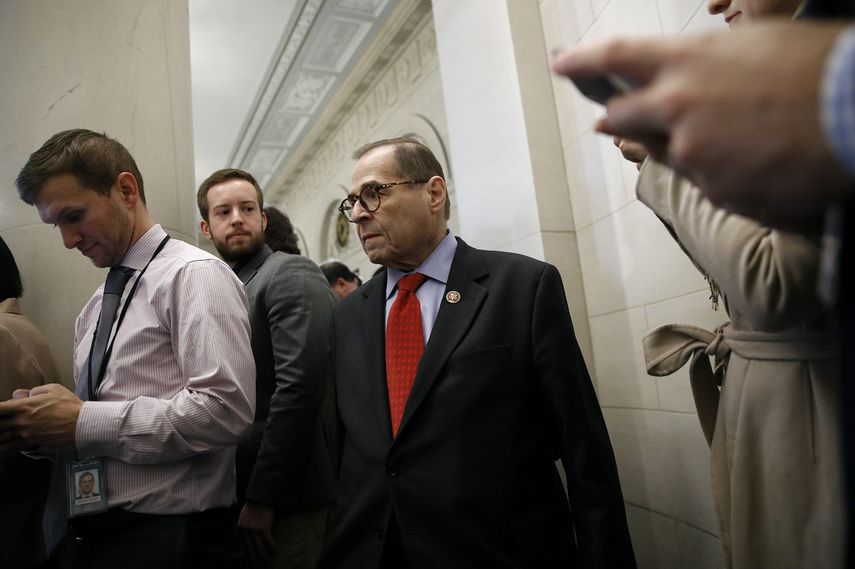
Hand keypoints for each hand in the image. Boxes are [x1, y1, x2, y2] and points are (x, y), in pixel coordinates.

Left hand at [0, 384, 81, 449]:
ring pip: (1, 437)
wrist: (81, 423)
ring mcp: (25, 434)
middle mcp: (21, 421)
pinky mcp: (31, 443)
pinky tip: (4, 444)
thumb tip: (26, 395)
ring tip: (4, 430)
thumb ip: (35, 390)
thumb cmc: (69, 404)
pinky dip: (4, 446)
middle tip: (2, 420)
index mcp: (24, 406)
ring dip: (0, 434)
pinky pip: (10, 447)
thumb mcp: (53, 388)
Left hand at [238, 501, 275, 566]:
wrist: (261, 496)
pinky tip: (274, 551)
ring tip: (267, 562)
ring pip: (258, 547)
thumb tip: (249, 538)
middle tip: (257, 566)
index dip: (246, 555)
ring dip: (263, 556)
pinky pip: (268, 541)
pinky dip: (271, 547)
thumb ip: (245, 527)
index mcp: (240, 528)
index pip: (242, 546)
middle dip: (253, 559)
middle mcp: (245, 530)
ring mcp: (254, 529)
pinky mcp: (263, 527)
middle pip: (249, 549)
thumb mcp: (245, 517)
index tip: (249, 562)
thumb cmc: (255, 505)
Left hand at [551, 20, 852, 225]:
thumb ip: (708, 64)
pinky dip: (720, 170)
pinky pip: (705, 181)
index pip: (615, 57)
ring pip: (669, 152)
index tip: (560, 63)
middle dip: (618, 116)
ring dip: (684, 144)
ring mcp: (694, 156)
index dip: (582, 61)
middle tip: (614, 116)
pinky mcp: (717, 192)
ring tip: (723, 133)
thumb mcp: (758, 45)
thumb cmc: (822, 69)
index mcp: (687, 62)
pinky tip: (755, 157)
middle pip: (623, 116)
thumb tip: (689, 74)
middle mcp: (677, 110)